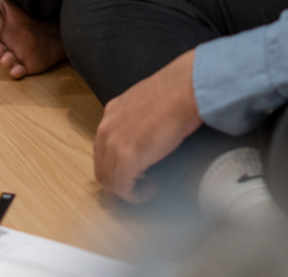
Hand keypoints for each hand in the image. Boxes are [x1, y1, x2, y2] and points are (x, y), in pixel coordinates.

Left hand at [94, 50, 202, 202]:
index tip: (138, 169)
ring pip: (110, 181)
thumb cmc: (176, 92)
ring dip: (129, 189)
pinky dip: (137, 194)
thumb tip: (148, 135)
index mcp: (111, 114)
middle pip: (102, 168)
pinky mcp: (127, 158)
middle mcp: (106, 129)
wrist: (185, 91)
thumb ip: (140, 119)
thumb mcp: (147, 102)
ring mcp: (114, 144)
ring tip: (152, 184)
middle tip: (143, 182)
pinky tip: (155, 186)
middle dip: (121, 181)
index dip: (118, 165)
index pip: (103, 149)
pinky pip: (123, 188)